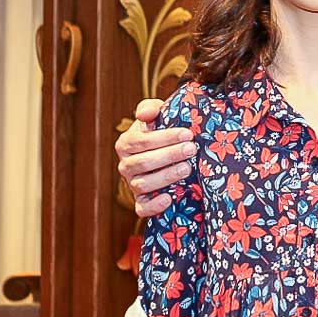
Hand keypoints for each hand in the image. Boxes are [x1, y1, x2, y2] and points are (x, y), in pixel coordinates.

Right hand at [116, 97, 193, 216]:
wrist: (169, 151)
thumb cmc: (163, 130)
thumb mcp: (157, 115)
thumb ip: (150, 109)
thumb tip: (146, 114)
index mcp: (126, 143)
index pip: (141, 141)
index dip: (164, 137)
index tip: (187, 133)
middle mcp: (126, 165)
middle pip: (143, 162)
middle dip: (169, 155)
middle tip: (191, 149)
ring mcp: (132, 184)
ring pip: (143, 184)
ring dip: (166, 176)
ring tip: (187, 168)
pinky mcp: (141, 202)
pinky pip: (142, 208)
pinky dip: (154, 206)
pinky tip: (169, 198)